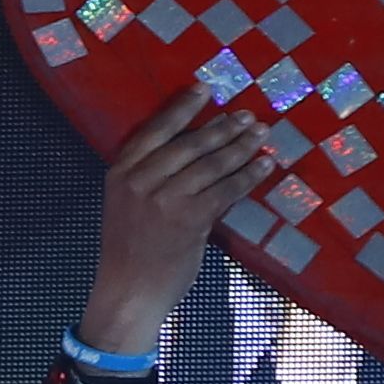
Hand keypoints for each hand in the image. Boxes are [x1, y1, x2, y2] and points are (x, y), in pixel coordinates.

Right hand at [79, 82, 272, 367]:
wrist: (128, 294)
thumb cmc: (130, 253)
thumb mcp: (126, 207)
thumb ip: (150, 179)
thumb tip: (197, 151)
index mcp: (120, 174)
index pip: (155, 131)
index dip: (183, 108)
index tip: (206, 89)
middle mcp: (140, 182)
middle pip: (189, 144)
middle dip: (223, 128)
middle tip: (247, 117)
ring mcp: (165, 200)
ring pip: (212, 164)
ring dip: (241, 147)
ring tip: (261, 135)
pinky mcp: (189, 219)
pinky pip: (226, 190)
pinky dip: (249, 177)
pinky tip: (264, 167)